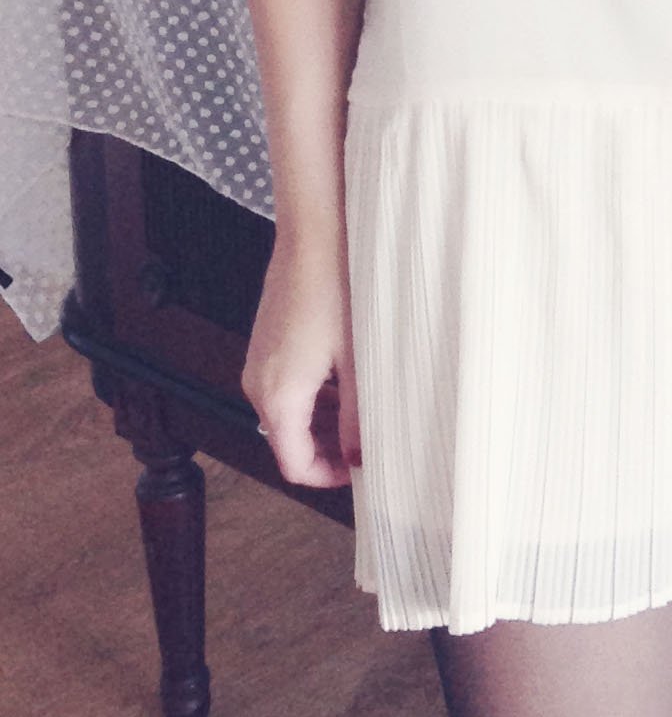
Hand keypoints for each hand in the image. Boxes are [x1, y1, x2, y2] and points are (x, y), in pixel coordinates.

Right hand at [243, 237, 360, 488]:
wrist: (313, 237)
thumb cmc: (337, 291)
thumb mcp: (357, 362)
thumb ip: (357, 417)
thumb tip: (359, 457)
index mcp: (278, 398)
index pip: (294, 465)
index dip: (327, 478)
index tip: (360, 473)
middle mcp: (258, 386)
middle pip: (287, 442)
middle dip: (326, 452)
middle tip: (368, 446)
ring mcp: (258, 364)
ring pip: (286, 415)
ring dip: (320, 425)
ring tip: (363, 416)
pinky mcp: (264, 345)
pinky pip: (283, 388)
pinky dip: (310, 399)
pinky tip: (345, 384)